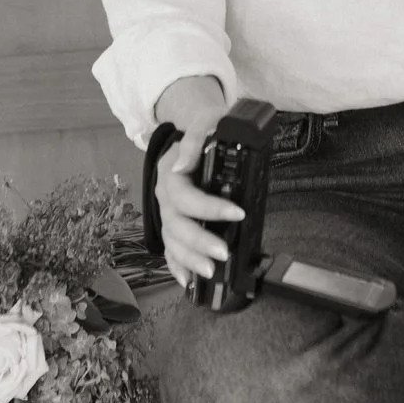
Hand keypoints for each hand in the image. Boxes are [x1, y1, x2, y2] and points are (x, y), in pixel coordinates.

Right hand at [152, 77, 244, 291]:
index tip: (238, 213)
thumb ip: (195, 139)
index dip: (210, 208)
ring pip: (172, 241)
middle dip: (199, 242)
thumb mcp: (206, 121)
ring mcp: (168, 212)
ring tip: (210, 272)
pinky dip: (177, 266)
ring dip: (190, 259)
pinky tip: (188, 281)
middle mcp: (165, 196)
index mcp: (171, 174)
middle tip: (224, 253)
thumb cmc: (207, 127)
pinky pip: (170, 249)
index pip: (186, 197)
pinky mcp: (173, 224)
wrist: (198, 131)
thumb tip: (182, 166)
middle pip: (177, 225)